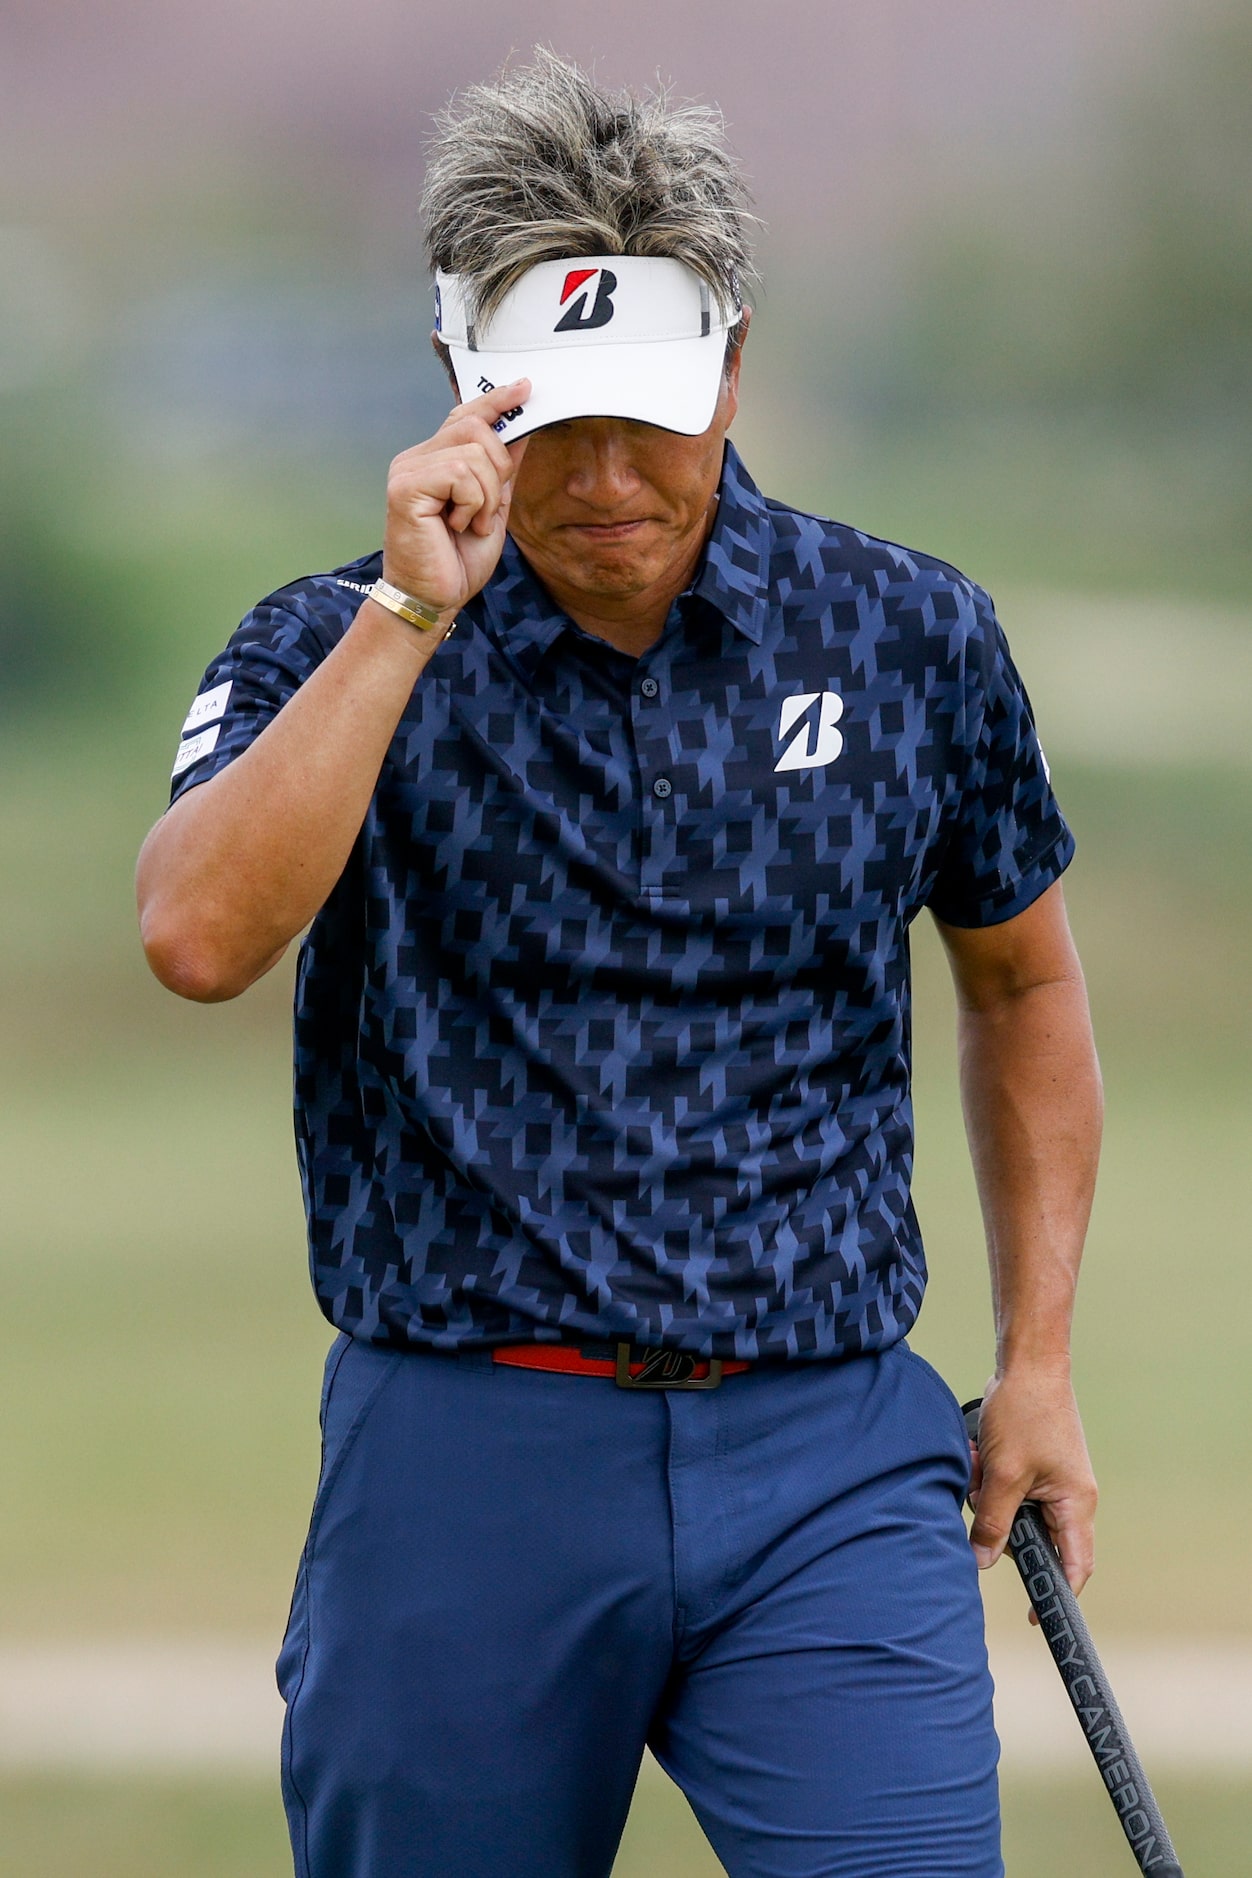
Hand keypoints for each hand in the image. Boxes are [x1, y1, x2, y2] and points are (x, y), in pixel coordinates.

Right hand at [380, 381, 531, 615]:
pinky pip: (460, 473)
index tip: (525, 388)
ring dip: (486, 497)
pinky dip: (472, 504)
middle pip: (476, 427)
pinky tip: (457, 526)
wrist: (434, 599)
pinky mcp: (405, 487)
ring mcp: (407, 470)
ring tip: (469, 524)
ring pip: (474, 453)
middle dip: (498, 471)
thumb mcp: (493, 507)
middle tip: (485, 511)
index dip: (496, 401)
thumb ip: (503, 469)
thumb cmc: (457, 560)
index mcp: (434, 460)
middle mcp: (416, 458)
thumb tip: (522, 428)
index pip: (466, 415)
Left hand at [968, 1365, 1097, 1621]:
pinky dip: (988, 1476)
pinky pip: (1006, 1486)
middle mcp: (1069, 1497)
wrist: (1027, 1362)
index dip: (1057, 1595)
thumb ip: (994, 1521)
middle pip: (1033, 1537)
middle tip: (982, 1497)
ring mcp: (1051, 1479)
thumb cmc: (1025, 1413)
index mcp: (1075, 1505)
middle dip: (999, 1523)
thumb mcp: (1004, 1473)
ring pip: (1013, 1510)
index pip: (1074, 1567)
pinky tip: (976, 1453)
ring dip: (988, 1494)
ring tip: (978, 1464)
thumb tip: (982, 1562)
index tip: (1036, 1617)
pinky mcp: (1033, 1463)